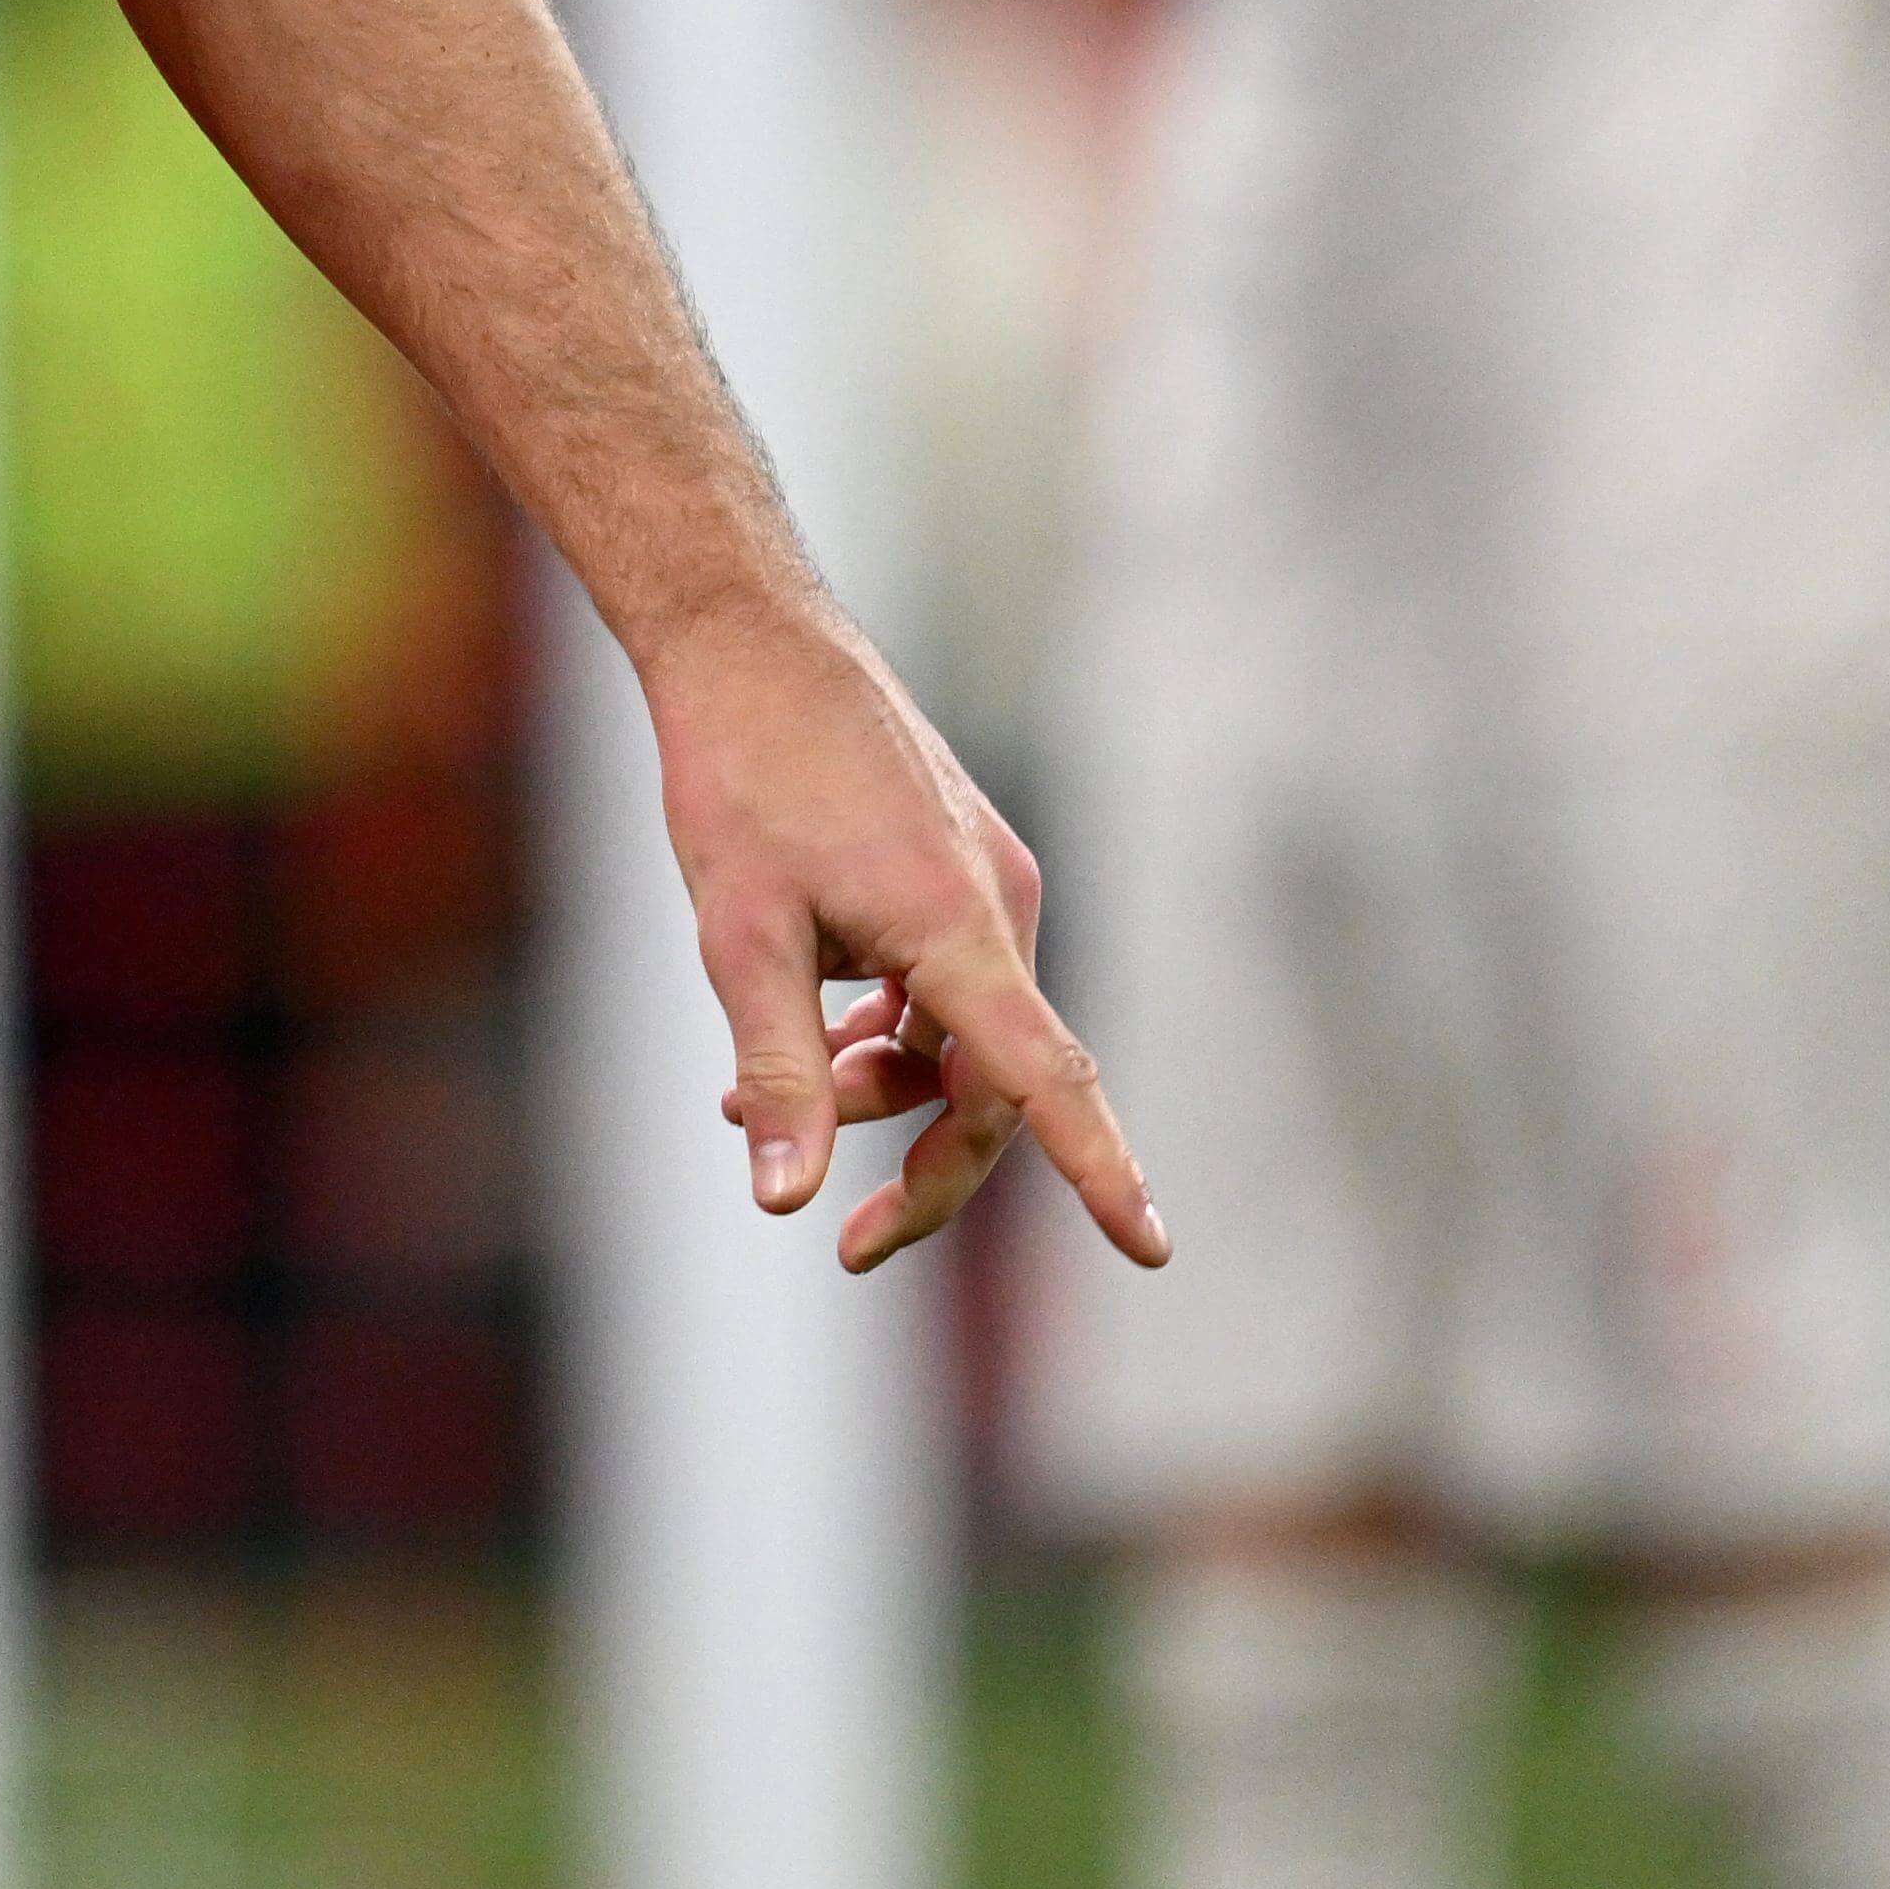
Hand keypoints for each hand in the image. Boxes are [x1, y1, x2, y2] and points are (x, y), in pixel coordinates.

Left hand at [639, 589, 1166, 1278]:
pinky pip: (943, 984)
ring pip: (958, 1036)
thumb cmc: (739, 776)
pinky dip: (882, 1029)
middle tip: (849, 1242)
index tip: (1150, 1248)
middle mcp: (997, 907)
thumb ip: (779, 1070)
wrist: (749, 640)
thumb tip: (785, 1200)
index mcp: (957, 927)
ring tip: (749, 1100)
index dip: (1098, 1171)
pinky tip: (806, 1036)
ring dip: (878, 1088)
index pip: (1046, 1079)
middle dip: (923, 1166)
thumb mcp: (739, 935)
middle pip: (991, 1085)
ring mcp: (984, 883)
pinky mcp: (957, 865)